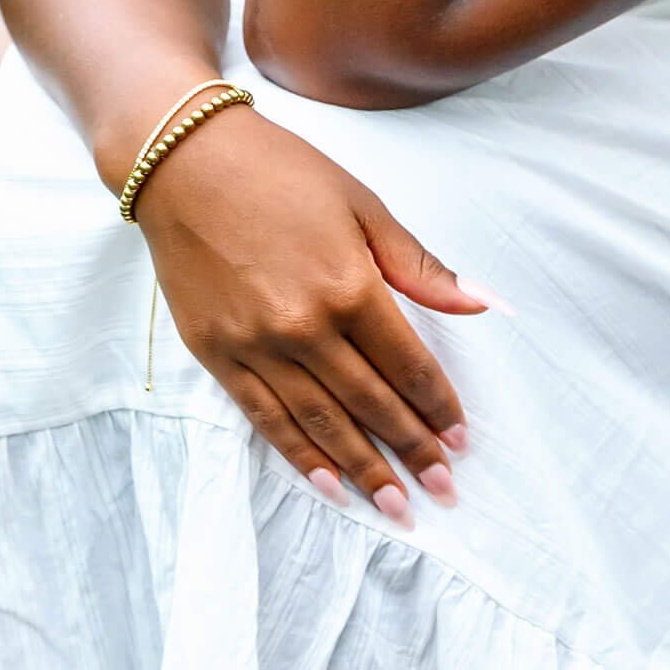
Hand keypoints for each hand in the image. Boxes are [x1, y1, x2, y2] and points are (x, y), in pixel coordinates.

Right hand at [132, 103, 490, 526]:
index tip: (461, 439)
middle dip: (412, 451)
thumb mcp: (363, 206)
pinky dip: (300, 455)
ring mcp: (257, 345)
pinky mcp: (217, 354)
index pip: (408, 365)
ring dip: (364, 470)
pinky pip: (266, 418)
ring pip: (322, 423)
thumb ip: (420, 266)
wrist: (185, 162)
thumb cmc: (282, 172)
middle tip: (444, 489)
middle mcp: (306, 326)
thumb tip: (484, 305)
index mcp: (351, 286)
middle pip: (371, 404)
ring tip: (396, 507)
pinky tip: (329, 484)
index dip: (438, 407)